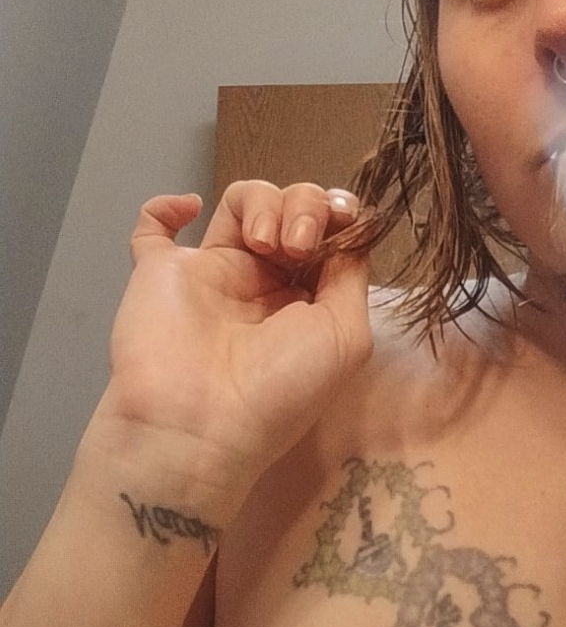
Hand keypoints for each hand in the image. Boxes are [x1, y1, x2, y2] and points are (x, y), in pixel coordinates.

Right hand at [93, 182, 377, 486]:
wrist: (199, 425)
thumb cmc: (280, 389)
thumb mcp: (346, 336)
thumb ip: (351, 276)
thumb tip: (349, 233)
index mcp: (308, 301)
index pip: (331, 235)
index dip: (340, 215)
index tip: (342, 220)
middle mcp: (264, 283)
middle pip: (293, 207)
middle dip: (306, 206)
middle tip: (298, 245)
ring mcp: (211, 273)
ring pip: (243, 202)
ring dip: (262, 201)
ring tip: (265, 240)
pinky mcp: (161, 269)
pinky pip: (154, 224)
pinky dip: (167, 205)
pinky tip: (189, 209)